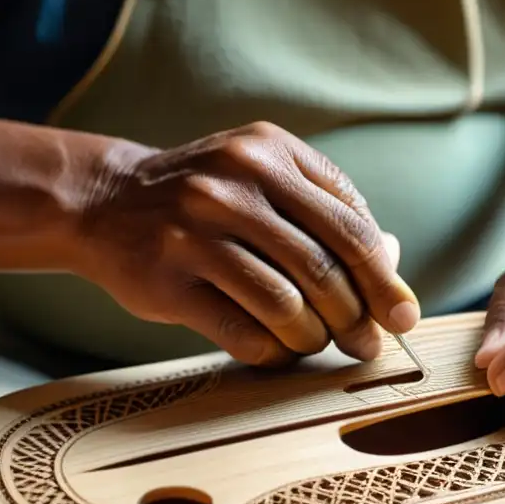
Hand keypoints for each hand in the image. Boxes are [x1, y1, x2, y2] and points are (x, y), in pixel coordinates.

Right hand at [66, 121, 419, 365]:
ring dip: (313, 337)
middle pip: (325, 265)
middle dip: (358, 316)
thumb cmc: (205, 199)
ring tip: (315, 344)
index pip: (350, 222)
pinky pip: (240, 330)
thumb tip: (393, 260)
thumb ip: (325, 211)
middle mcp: (234, 183)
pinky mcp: (167, 278)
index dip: (384, 276)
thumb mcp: (263, 178)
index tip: (401, 314)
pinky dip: (271, 350)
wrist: (103, 201)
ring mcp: (196, 230)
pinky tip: (276, 350)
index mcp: (271, 153)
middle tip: (368, 344)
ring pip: (286, 303)